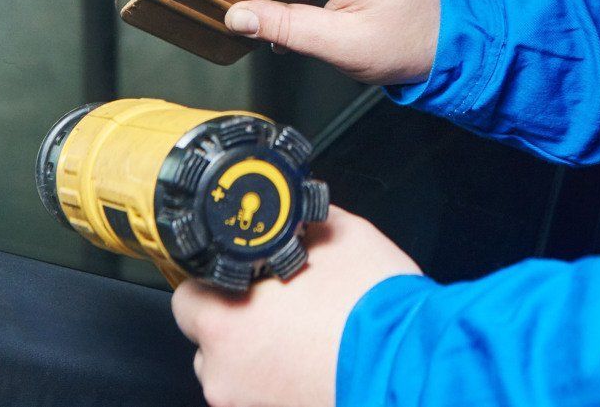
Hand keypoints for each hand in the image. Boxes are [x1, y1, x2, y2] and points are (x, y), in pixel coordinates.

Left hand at [172, 206, 419, 406]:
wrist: (413, 366)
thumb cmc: (373, 308)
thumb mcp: (337, 235)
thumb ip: (297, 223)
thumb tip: (291, 211)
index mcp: (224, 324)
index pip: (186, 296)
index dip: (212, 279)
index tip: (236, 274)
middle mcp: (224, 374)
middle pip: (210, 338)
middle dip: (238, 319)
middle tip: (279, 302)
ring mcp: (248, 406)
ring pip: (237, 370)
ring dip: (259, 353)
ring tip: (304, 334)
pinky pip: (263, 393)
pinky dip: (280, 378)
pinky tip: (313, 359)